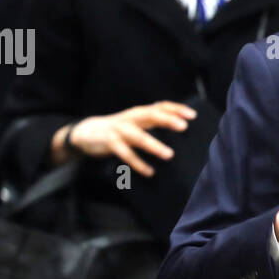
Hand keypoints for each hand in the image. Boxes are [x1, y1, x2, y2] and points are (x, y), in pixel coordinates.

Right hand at [55, 100, 197, 175]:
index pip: (160, 106)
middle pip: (150, 115)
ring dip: (154, 145)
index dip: (176, 109)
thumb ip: (152, 124)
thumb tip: (179, 130)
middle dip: (167, 120)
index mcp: (139, 113)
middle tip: (184, 127)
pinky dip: (137, 163)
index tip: (192, 115)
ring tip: (169, 154)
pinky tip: (149, 172)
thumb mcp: (135, 123)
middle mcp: (131, 118)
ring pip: (138, 136)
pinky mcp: (109, 142)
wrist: (86, 132)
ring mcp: (119, 130)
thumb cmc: (118, 129)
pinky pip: (125, 153)